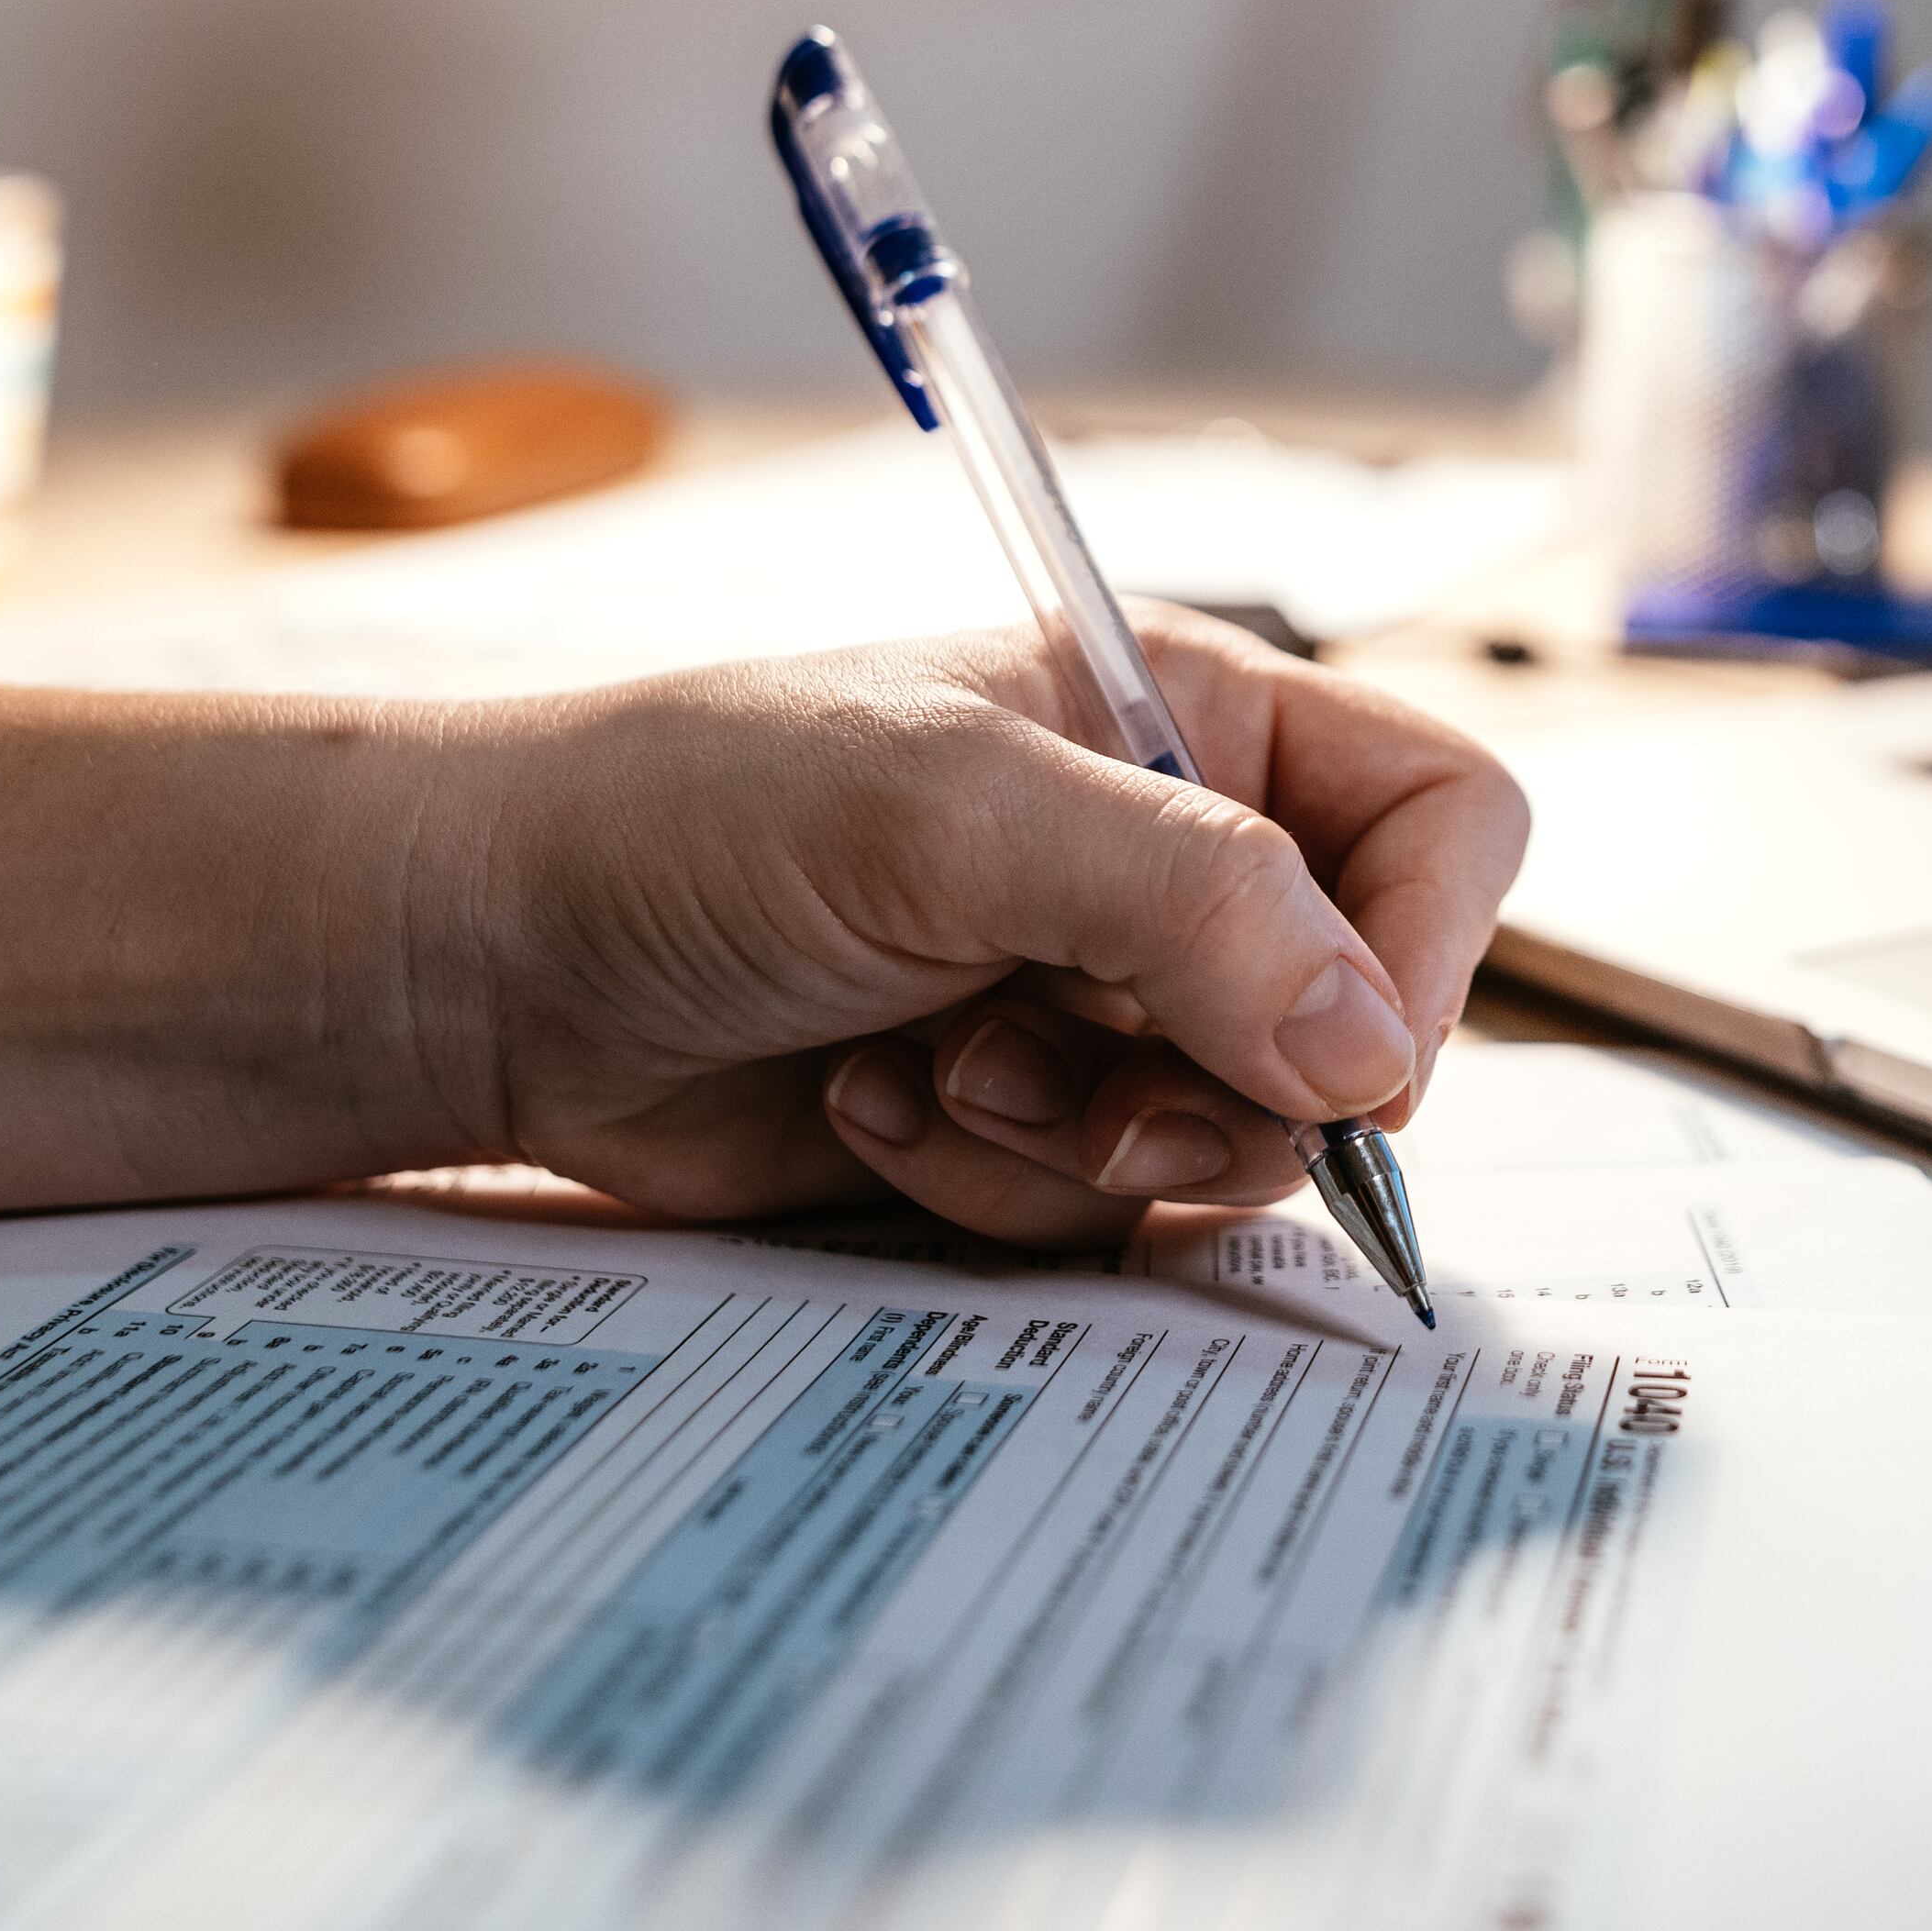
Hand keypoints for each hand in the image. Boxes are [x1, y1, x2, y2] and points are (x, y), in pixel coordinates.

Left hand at [436, 606, 1526, 1243]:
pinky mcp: (1022, 1120)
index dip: (1419, 948)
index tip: (1328, 1048)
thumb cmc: (696, 817)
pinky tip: (870, 1106)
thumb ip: (1189, 901)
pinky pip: (1109, 1210)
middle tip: (1085, 1084)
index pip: (1441, 823)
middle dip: (1221, 1080)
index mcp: (1193, 720)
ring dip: (1086, 1140)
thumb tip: (1374, 1046)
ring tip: (934, 1073)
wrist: (490, 958)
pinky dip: (996, 1184)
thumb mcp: (955, 816)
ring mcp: (1099, 999)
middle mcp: (1172, 859)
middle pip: (1357, 1015)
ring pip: (1237, 1137)